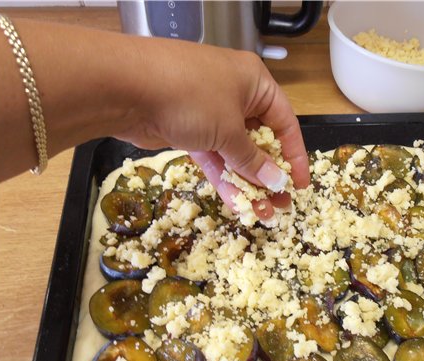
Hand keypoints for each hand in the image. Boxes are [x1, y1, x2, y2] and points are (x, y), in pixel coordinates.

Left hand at [115, 41, 309, 219]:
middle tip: (280, 206)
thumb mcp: (230, 129)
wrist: (125, 88)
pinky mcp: (188, 130)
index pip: (285, 123)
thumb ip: (253, 160)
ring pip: (235, 153)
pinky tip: (236, 204)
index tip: (298, 185)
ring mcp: (209, 112)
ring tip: (261, 214)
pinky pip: (213, 157)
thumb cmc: (189, 96)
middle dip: (269, 176)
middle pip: (260, 140)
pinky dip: (223, 179)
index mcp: (254, 83)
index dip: (294, 156)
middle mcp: (235, 95)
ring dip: (247, 183)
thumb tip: (277, 183)